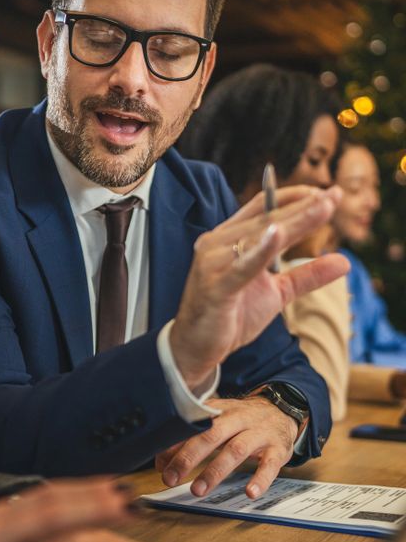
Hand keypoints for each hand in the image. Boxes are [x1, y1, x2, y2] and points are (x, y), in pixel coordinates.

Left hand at [155, 397, 297, 498]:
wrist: (281, 410)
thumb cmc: (239, 421)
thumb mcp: (215, 424)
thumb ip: (188, 440)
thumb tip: (161, 463)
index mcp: (218, 410)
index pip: (192, 425)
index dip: (173, 444)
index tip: (159, 464)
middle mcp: (238, 418)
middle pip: (210, 435)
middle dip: (188, 457)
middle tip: (170, 478)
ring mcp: (259, 433)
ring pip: (236, 450)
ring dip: (215, 471)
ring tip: (198, 490)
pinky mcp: (278, 449)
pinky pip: (270, 464)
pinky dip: (260, 479)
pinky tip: (250, 492)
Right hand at [170, 185, 348, 389]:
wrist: (197, 346)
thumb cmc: (230, 315)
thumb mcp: (275, 292)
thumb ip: (306, 275)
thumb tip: (345, 261)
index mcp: (228, 239)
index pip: (262, 208)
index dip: (294, 198)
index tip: (327, 194)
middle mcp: (217, 243)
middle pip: (265, 219)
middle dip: (302, 207)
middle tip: (334, 195)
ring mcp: (214, 263)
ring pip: (258, 237)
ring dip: (293, 222)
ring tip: (322, 208)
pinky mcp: (216, 286)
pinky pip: (243, 266)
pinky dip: (261, 250)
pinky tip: (279, 233)